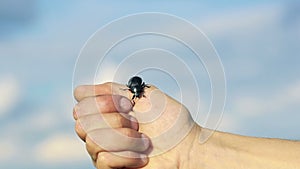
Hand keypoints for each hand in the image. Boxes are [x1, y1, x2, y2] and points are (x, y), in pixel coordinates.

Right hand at [73, 82, 199, 168]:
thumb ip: (113, 88)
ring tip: (143, 141)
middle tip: (137, 123)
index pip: (80, 98)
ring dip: (124, 139)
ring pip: (93, 140)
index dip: (101, 99)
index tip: (128, 104)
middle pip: (82, 119)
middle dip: (115, 120)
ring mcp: (104, 148)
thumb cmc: (169, 120)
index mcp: (107, 107)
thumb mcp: (144, 94)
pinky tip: (141, 157)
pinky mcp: (110, 167)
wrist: (185, 147)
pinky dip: (126, 156)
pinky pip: (103, 159)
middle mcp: (101, 126)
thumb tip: (81, 92)